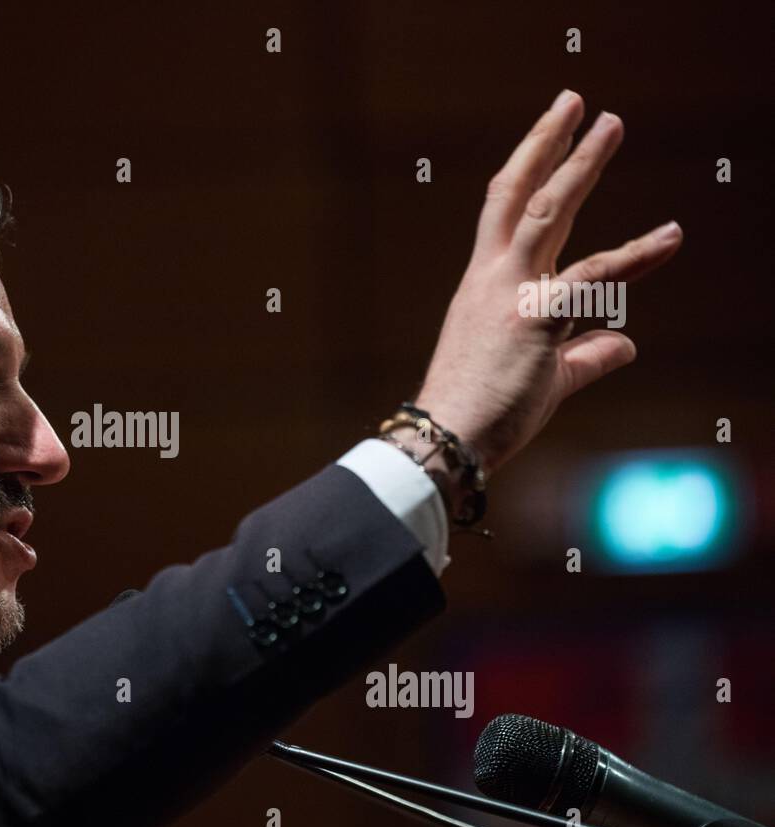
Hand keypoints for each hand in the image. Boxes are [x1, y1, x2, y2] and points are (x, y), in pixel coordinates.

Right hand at [413, 90, 681, 477]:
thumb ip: (585, 353)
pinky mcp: (535, 320)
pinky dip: (635, 257)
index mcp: (483, 286)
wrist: (445, 437)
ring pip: (546, 213)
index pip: (503, 214)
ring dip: (580, 165)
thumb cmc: (479, 412)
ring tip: (610, 126)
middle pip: (518, 194)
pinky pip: (594, 279)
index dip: (528, 169)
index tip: (549, 137)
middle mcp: (492, 279)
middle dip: (547, 145)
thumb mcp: (542, 376)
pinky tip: (668, 237)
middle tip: (575, 102)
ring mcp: (511, 294)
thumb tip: (624, 344)